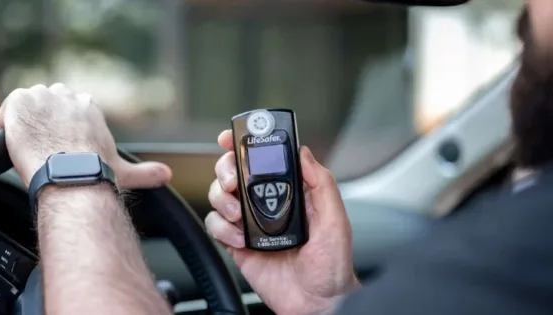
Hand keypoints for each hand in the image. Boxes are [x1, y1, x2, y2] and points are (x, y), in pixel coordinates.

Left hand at [0, 83, 171, 188]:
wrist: (70, 174)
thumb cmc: (96, 174)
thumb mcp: (124, 172)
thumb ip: (145, 173)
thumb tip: (167, 176)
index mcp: (88, 106)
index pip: (68, 109)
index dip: (60, 129)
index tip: (59, 148)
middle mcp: (66, 95)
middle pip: (47, 104)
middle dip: (43, 123)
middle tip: (41, 150)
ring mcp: (41, 96)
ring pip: (27, 107)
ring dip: (25, 125)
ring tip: (27, 150)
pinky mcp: (20, 102)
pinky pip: (7, 111)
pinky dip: (6, 127)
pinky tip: (13, 145)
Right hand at [205, 130, 359, 314]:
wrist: (316, 305)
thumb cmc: (332, 268)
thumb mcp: (336, 221)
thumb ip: (322, 184)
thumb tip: (305, 154)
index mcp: (291, 193)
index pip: (265, 159)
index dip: (245, 145)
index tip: (232, 138)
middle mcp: (268, 204)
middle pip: (233, 173)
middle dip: (225, 171)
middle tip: (232, 182)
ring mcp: (251, 224)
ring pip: (220, 196)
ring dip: (222, 200)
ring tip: (238, 216)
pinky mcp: (238, 245)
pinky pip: (216, 226)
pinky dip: (220, 228)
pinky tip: (239, 239)